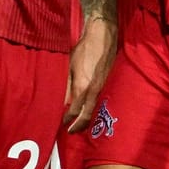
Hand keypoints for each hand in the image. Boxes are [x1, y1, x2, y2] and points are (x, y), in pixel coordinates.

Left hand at [62, 17, 116, 131]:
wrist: (103, 37)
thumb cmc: (84, 49)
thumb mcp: (69, 66)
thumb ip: (66, 85)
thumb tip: (61, 100)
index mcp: (83, 88)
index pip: (73, 111)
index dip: (67, 119)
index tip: (61, 123)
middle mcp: (94, 91)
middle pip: (86, 116)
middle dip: (79, 126)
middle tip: (71, 131)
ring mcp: (102, 88)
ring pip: (94, 110)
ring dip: (87, 119)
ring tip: (79, 124)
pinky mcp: (107, 84)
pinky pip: (99, 101)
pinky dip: (93, 109)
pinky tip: (88, 109)